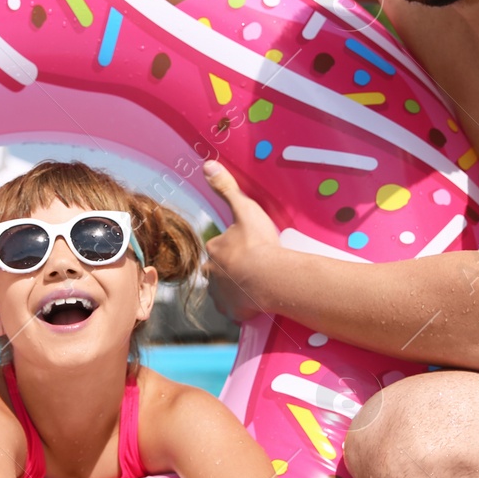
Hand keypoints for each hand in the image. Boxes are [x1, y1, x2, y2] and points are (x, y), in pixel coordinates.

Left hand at [201, 160, 281, 322]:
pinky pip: (234, 309)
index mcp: (214, 249)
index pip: (220, 247)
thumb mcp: (245, 209)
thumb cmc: (258, 244)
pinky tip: (257, 300)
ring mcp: (220, 295)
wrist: (271, 279)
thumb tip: (207, 165)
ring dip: (237, 287)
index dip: (235, 247)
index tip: (251, 248)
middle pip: (220, 270)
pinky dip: (243, 306)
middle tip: (255, 267)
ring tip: (258, 284)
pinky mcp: (231, 312)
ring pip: (226, 289)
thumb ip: (227, 188)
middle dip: (233, 269)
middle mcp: (211, 273)